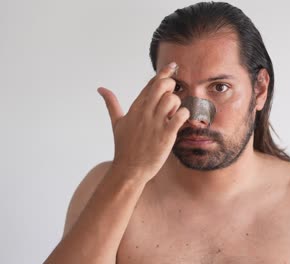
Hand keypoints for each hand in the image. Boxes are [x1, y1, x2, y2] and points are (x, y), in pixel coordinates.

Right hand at [97, 62, 188, 181]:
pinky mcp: (166, 135)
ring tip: (173, 114)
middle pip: (162, 86)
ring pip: (172, 99)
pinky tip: (180, 121)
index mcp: (135, 108)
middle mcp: (144, 112)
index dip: (163, 73)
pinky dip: (184, 115)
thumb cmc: (124, 147)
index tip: (172, 66)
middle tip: (173, 94)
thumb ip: (111, 104)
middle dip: (171, 85)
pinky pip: (180, 116)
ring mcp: (155, 123)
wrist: (129, 170)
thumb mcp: (116, 123)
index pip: (150, 84)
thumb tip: (101, 89)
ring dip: (177, 103)